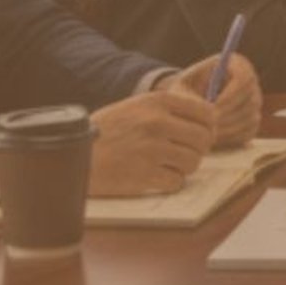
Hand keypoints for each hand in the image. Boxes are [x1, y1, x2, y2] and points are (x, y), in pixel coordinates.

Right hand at [87, 92, 215, 196]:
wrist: (73, 154)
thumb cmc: (106, 131)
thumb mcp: (136, 107)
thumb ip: (170, 110)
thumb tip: (212, 119)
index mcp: (158, 102)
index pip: (208, 113)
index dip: (209, 127)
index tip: (200, 135)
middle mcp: (157, 123)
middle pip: (205, 139)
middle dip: (198, 148)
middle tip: (184, 153)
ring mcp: (151, 149)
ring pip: (194, 161)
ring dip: (184, 166)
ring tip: (167, 164)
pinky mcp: (143, 175)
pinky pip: (177, 181)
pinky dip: (170, 182)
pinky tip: (155, 176)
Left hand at [163, 53, 261, 147]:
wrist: (187, 104)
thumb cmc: (182, 92)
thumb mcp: (181, 89)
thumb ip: (194, 94)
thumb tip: (208, 108)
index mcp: (237, 64)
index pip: (244, 78)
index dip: (230, 94)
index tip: (211, 107)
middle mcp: (250, 82)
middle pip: (250, 100)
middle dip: (227, 114)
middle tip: (207, 126)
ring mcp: (254, 102)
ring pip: (249, 118)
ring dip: (228, 128)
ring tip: (206, 134)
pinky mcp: (252, 121)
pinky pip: (249, 131)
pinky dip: (232, 137)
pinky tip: (214, 139)